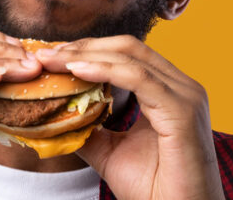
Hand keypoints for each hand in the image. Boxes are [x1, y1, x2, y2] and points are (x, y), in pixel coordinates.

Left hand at [36, 35, 224, 199]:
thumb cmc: (154, 190)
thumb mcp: (110, 153)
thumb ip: (88, 129)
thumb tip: (54, 115)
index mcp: (169, 91)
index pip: (127, 54)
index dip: (89, 49)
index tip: (52, 55)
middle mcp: (182, 87)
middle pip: (128, 47)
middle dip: (84, 46)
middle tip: (46, 52)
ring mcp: (185, 96)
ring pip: (131, 57)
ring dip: (87, 55)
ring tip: (54, 59)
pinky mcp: (182, 110)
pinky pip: (139, 78)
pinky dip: (104, 69)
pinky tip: (76, 70)